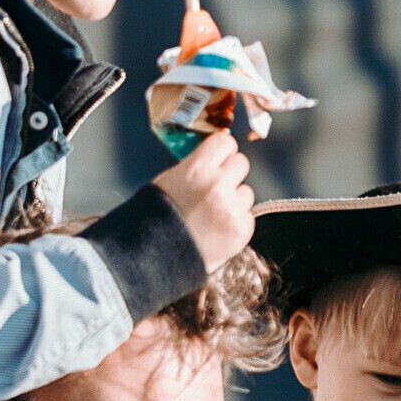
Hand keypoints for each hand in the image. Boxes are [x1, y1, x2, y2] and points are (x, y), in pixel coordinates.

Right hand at [151, 131, 253, 271]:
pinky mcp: (240, 230)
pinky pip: (247, 216)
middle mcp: (216, 185)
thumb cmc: (157, 218)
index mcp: (196, 169)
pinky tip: (216, 229)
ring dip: (233, 201)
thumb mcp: (169, 181)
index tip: (218, 158)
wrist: (153, 257)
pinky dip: (235, 222)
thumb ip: (195, 166)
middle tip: (215, 188)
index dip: (221, 152)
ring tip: (212, 215)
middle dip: (230, 173)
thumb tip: (214, 156)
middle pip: (241, 163)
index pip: (225, 143)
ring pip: (246, 192)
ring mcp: (230, 209)